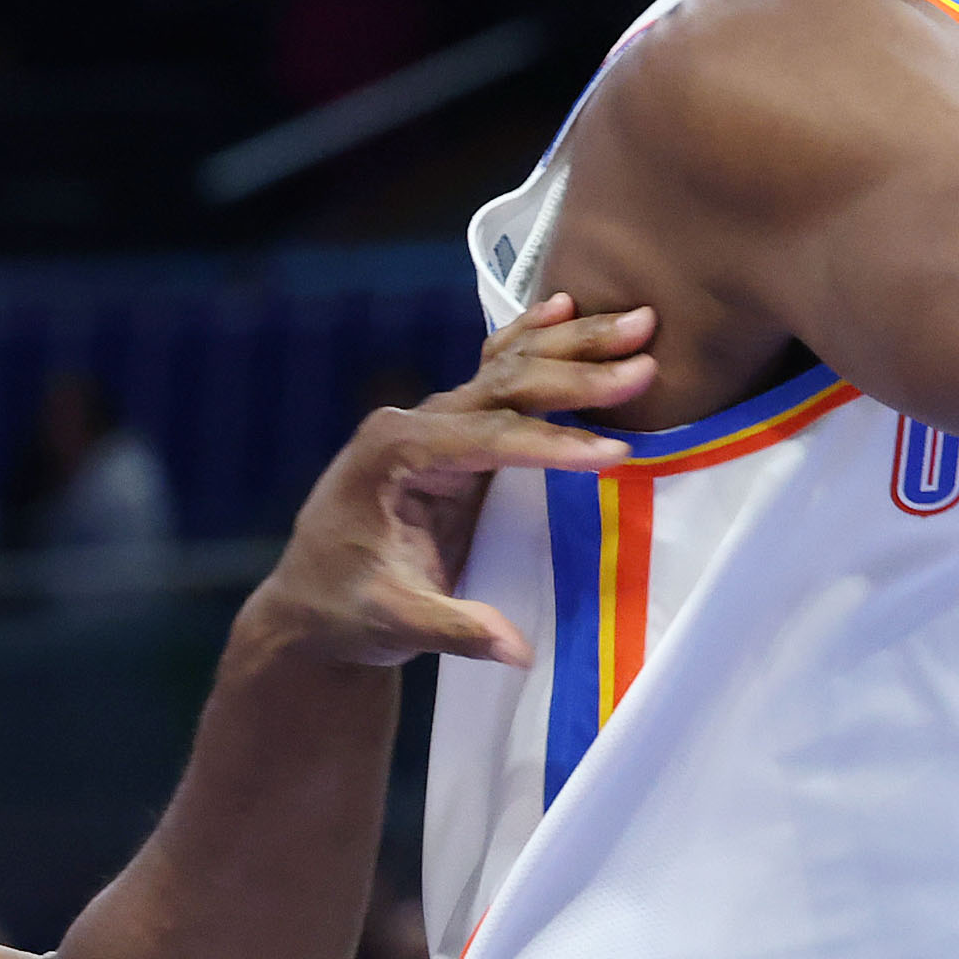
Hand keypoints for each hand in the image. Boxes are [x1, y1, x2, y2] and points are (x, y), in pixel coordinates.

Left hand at [238, 296, 655, 667]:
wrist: (311, 602)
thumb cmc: (347, 609)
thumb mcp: (393, 622)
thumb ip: (454, 628)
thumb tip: (516, 649)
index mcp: (393, 456)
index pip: (488, 439)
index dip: (554, 445)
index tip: (615, 453)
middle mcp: (412, 423)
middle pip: (506, 384)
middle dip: (578, 371)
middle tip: (646, 359)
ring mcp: (432, 421)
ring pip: (509, 367)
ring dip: (575, 344)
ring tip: (639, 320)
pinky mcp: (452, 431)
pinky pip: (498, 375)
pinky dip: (535, 340)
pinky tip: (567, 309)